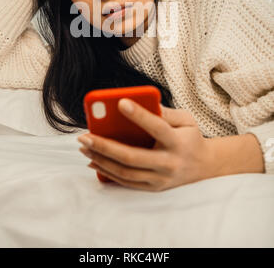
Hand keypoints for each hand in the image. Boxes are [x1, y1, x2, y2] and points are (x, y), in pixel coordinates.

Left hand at [77, 99, 212, 191]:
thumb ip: (167, 112)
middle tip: (84, 136)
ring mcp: (160, 179)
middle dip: (104, 146)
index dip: (139, 115)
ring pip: (124, 172)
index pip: (157, 127)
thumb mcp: (186, 120)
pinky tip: (92, 161)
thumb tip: (141, 103)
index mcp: (177, 142)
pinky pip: (125, 182)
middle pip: (131, 157)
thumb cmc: (190, 137)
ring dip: (100, 160)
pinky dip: (107, 172)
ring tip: (84, 147)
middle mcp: (168, 163)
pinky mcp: (153, 188)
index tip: (120, 102)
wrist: (205, 167)